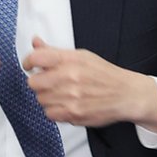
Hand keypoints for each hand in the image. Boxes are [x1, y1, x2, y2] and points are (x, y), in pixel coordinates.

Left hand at [23, 36, 156, 132]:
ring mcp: (71, 96)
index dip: (28, 62)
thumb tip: (35, 42)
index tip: (30, 66)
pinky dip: (54, 111)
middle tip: (48, 83)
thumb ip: (54, 51)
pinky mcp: (74, 113)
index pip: (36, 58)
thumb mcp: (81, 56)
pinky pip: (50, 114)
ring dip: (47, 98)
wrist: (127, 94)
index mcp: (70, 59)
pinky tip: (64, 105)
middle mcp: (70, 77)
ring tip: (61, 95)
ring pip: (40, 99)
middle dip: (38, 83)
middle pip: (33, 82)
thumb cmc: (104, 74)